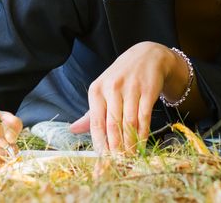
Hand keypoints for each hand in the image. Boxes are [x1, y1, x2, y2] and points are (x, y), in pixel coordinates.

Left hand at [70, 41, 185, 153]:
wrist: (147, 55)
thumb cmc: (121, 77)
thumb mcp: (103, 91)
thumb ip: (90, 113)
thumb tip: (72, 130)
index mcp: (97, 90)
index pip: (96, 123)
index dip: (100, 145)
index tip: (103, 161)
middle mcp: (112, 88)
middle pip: (112, 125)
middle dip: (115, 149)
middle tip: (117, 165)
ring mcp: (131, 88)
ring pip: (129, 123)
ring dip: (130, 144)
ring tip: (129, 158)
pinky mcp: (148, 90)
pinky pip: (144, 117)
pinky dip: (143, 134)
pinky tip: (141, 145)